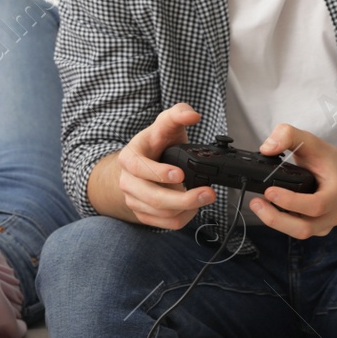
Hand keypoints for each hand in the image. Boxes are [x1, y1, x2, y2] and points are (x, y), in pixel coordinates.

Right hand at [116, 103, 208, 229]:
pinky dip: (183, 217)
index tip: (180, 174)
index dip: (158, 173)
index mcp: (129, 157)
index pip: (138, 167)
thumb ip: (178, 114)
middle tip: (209, 193)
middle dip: (184, 199)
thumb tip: (192, 115)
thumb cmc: (157, 144)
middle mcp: (127, 180)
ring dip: (188, 208)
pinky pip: (165, 223)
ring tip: (204, 196)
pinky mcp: (142, 214)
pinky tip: (192, 206)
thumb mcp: (165, 125)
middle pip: (152, 197)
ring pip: (161, 213)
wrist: (141, 164)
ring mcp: (133, 199)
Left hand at [250, 125, 336, 238]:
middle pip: (305, 228)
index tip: (269, 191)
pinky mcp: (315, 227)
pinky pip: (297, 231)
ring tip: (258, 204)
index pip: (317, 205)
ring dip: (274, 222)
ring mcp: (324, 223)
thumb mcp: (311, 141)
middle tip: (256, 202)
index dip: (291, 202)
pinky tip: (269, 209)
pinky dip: (280, 223)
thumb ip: (288, 136)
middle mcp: (333, 212)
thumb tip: (266, 148)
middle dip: (276, 218)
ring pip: (299, 233)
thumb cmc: (330, 161)